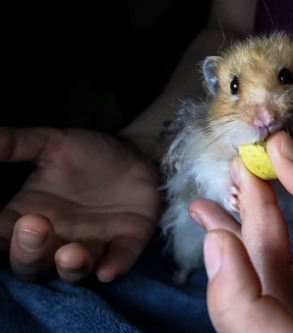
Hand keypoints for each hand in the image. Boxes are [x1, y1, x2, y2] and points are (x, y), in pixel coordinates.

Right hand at [0, 127, 159, 282]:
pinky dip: (114, 267)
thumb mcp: (51, 144)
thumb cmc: (88, 153)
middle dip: (29, 253)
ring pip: (74, 273)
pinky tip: (108, 269)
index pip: (0, 241)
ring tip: (71, 252)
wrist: (136, 154)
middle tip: (34, 226)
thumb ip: (14, 144)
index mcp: (28, 218)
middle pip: (32, 265)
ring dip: (71, 267)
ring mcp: (92, 247)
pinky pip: (119, 262)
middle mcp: (56, 241)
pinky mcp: (126, 245)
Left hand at [189, 132, 292, 331]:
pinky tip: (253, 209)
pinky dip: (269, 242)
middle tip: (228, 192)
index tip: (222, 240)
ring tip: (224, 198)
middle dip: (241, 251)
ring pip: (275, 295)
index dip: (240, 303)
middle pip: (271, 314)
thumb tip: (278, 154)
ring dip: (246, 241)